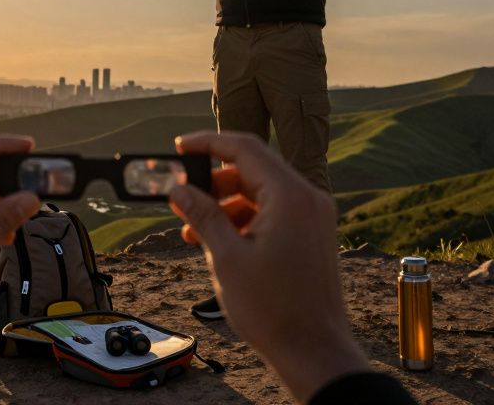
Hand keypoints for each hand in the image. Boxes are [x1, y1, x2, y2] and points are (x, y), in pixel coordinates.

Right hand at [168, 131, 370, 402]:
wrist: (314, 351)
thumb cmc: (274, 309)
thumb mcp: (226, 257)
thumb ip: (202, 215)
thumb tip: (178, 189)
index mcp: (290, 196)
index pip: (245, 149)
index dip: (207, 143)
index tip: (179, 148)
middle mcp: (308, 199)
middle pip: (252, 170)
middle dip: (212, 182)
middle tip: (180, 196)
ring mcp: (313, 217)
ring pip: (261, 193)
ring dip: (225, 205)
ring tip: (193, 229)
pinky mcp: (312, 235)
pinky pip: (273, 213)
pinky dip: (245, 220)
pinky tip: (219, 241)